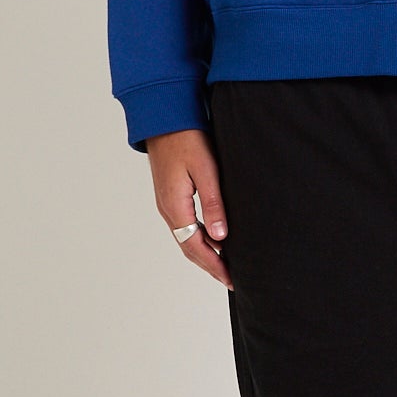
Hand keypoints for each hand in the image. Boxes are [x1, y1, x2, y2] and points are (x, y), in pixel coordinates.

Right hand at [144, 128, 232, 289]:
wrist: (164, 117)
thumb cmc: (186, 138)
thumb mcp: (205, 170)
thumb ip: (213, 204)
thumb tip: (220, 237)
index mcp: (175, 207)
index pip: (196, 247)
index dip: (214, 266)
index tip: (231, 279)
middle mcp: (168, 209)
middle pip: (189, 247)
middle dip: (210, 265)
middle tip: (231, 279)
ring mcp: (167, 203)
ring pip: (186, 238)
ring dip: (205, 253)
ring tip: (225, 264)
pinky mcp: (171, 195)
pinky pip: (185, 225)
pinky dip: (199, 238)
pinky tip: (213, 239)